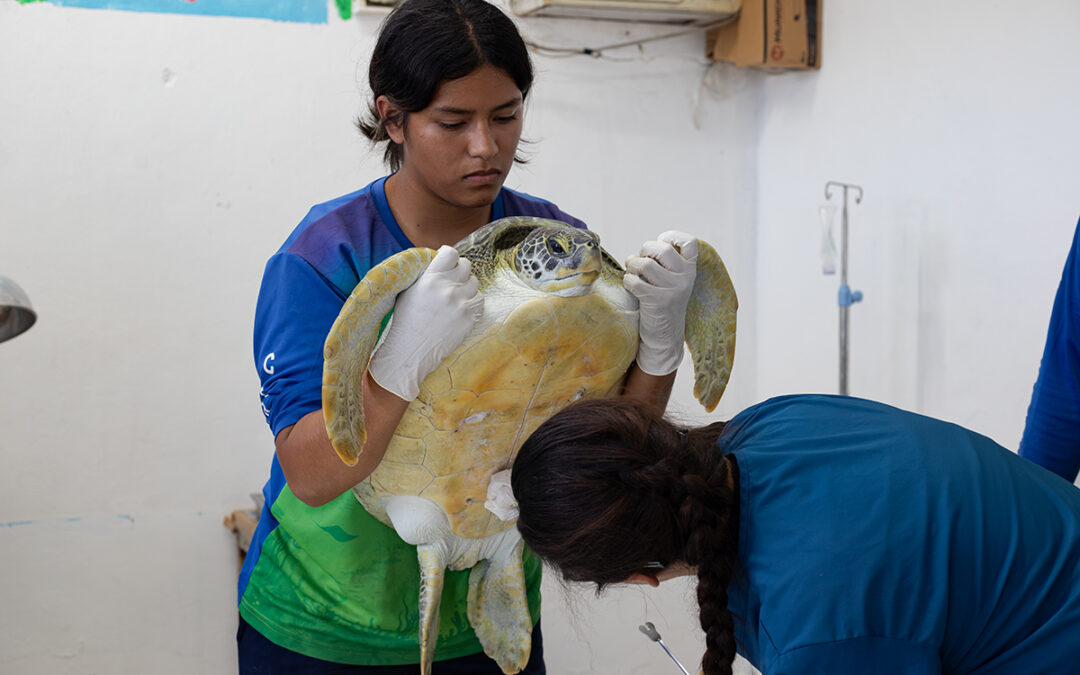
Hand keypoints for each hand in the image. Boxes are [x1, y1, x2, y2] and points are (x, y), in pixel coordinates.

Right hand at [368, 245, 483, 400]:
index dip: (451, 256)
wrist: (411, 351)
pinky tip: (460, 309)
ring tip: (454, 299)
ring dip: (467, 288)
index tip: (448, 262)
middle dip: (460, 271)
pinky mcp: (469, 317)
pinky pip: (479, 300)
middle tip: (453, 281)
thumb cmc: (407, 320)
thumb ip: (427, 274)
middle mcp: (446, 288)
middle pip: (466, 265)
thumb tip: (442, 258)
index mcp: (429, 279)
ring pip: (474, 283)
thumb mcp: (409, 291)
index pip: (451, 253)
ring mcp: (460, 303)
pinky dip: (472, 303)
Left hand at [623, 231, 697, 375]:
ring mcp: (673, 289)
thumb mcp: (672, 281)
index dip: (672, 236)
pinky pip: (634, 281)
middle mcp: (685, 278)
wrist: (665, 336)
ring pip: (645, 264)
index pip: (690, 242)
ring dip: (632, 265)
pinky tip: (630, 286)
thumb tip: (646, 248)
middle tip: (639, 260)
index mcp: (690, 270)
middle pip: (662, 249)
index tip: (661, 242)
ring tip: (632, 273)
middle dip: (644, 250)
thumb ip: (666, 263)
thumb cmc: (662, 302)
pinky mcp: (658, 301)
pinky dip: (628, 281)